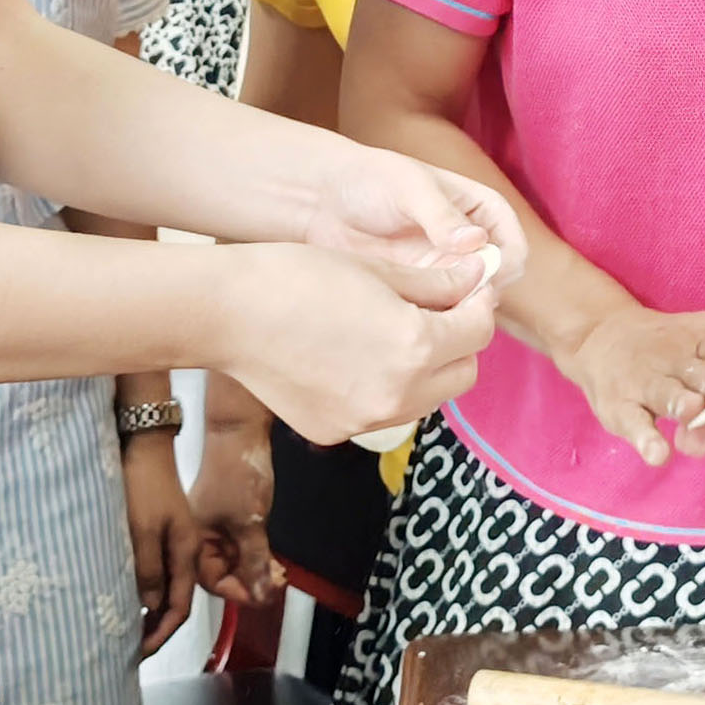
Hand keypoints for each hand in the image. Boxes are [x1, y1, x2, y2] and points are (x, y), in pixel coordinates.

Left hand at [119, 425, 202, 657]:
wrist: (145, 447)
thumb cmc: (144, 486)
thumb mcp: (143, 530)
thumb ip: (148, 569)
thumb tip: (149, 606)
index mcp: (186, 553)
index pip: (180, 608)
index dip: (162, 634)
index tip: (140, 653)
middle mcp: (183, 552)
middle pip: (174, 602)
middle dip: (155, 630)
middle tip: (128, 650)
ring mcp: (171, 543)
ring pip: (163, 588)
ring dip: (147, 612)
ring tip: (123, 630)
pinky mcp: (158, 534)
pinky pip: (153, 572)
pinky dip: (142, 590)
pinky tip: (124, 596)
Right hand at [186, 392, 284, 607]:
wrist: (240, 431)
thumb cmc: (238, 475)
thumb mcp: (250, 523)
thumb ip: (255, 562)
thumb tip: (261, 596)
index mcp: (191, 540)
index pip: (211, 581)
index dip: (238, 592)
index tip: (264, 595)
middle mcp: (198, 538)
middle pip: (223, 574)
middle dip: (250, 583)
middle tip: (277, 583)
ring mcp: (214, 528)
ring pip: (234, 562)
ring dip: (257, 570)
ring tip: (280, 573)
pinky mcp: (229, 518)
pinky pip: (241, 547)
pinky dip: (257, 555)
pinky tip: (275, 561)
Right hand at [223, 244, 497, 446]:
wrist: (225, 314)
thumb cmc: (297, 278)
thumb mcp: (378, 271)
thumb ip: (436, 286)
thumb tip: (476, 284)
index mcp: (414, 348)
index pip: (479, 331)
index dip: (477, 304)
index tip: (467, 289)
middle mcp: (396, 395)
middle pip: (462, 374)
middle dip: (458, 342)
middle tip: (435, 311)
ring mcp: (364, 421)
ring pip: (426, 399)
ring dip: (425, 370)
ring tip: (391, 332)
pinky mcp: (334, 432)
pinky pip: (382, 411)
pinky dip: (384, 388)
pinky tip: (353, 356)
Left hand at [301, 137, 524, 305]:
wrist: (321, 200)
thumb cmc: (369, 178)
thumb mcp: (407, 187)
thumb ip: (440, 215)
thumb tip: (474, 242)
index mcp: (480, 211)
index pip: (513, 245)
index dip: (505, 266)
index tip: (483, 279)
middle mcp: (469, 246)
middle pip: (495, 283)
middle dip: (480, 297)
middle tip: (453, 303)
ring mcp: (444, 272)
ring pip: (468, 305)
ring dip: (455, 313)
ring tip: (426, 310)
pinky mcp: (419, 293)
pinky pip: (438, 316)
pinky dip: (431, 322)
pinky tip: (407, 317)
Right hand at [560, 300, 704, 466]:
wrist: (600, 336)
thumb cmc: (666, 342)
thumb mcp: (703, 332)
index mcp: (701, 341)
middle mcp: (674, 360)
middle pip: (701, 373)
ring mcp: (646, 383)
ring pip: (667, 394)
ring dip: (681, 403)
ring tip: (693, 412)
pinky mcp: (620, 407)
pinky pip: (635, 424)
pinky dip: (646, 440)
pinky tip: (659, 455)